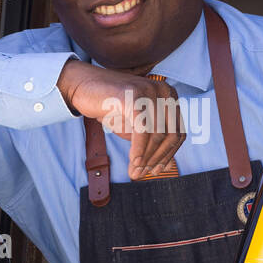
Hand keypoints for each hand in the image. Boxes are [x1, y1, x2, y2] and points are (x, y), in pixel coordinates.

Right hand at [57, 59, 184, 179]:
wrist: (83, 87)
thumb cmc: (112, 109)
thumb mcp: (137, 128)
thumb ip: (153, 142)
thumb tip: (168, 166)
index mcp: (170, 96)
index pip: (178, 132)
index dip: (168, 155)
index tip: (155, 171)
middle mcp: (164, 91)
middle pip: (170, 135)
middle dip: (156, 159)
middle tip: (142, 174)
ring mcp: (150, 91)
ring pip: (156, 134)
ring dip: (145, 158)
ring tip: (134, 172)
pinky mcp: (134, 96)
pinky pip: (142, 130)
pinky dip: (138, 150)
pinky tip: (132, 162)